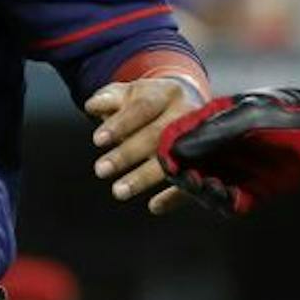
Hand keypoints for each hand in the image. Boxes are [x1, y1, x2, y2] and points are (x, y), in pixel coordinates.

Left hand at [87, 76, 205, 214]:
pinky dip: (174, 197)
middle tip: (101, 170)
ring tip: (119, 191)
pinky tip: (155, 206)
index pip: (142, 108)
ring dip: (145, 177)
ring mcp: (199, 138)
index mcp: (167, 93)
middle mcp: (187, 113)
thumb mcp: (132, 93)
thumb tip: (93, 106)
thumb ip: (110, 98)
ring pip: (172, 159)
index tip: (97, 140)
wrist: (191, 104)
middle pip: (156, 135)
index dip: (120, 124)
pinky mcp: (206, 160)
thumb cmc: (153, 101)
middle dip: (127, 154)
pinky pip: (191, 180)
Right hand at [156, 68, 299, 215]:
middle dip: (184, 178)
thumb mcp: (247, 117)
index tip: (170, 165)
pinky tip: (229, 197)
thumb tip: (175, 152)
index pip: (177, 140)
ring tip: (214, 188)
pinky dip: (225, 203)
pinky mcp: (255, 190)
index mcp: (213, 123)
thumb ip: (211, 134)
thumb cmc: (288, 113)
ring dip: (204, 193)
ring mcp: (238, 170)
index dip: (169, 154)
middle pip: (188, 169)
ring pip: (206, 189)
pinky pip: (231, 202)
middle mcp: (221, 148)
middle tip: (193, 181)